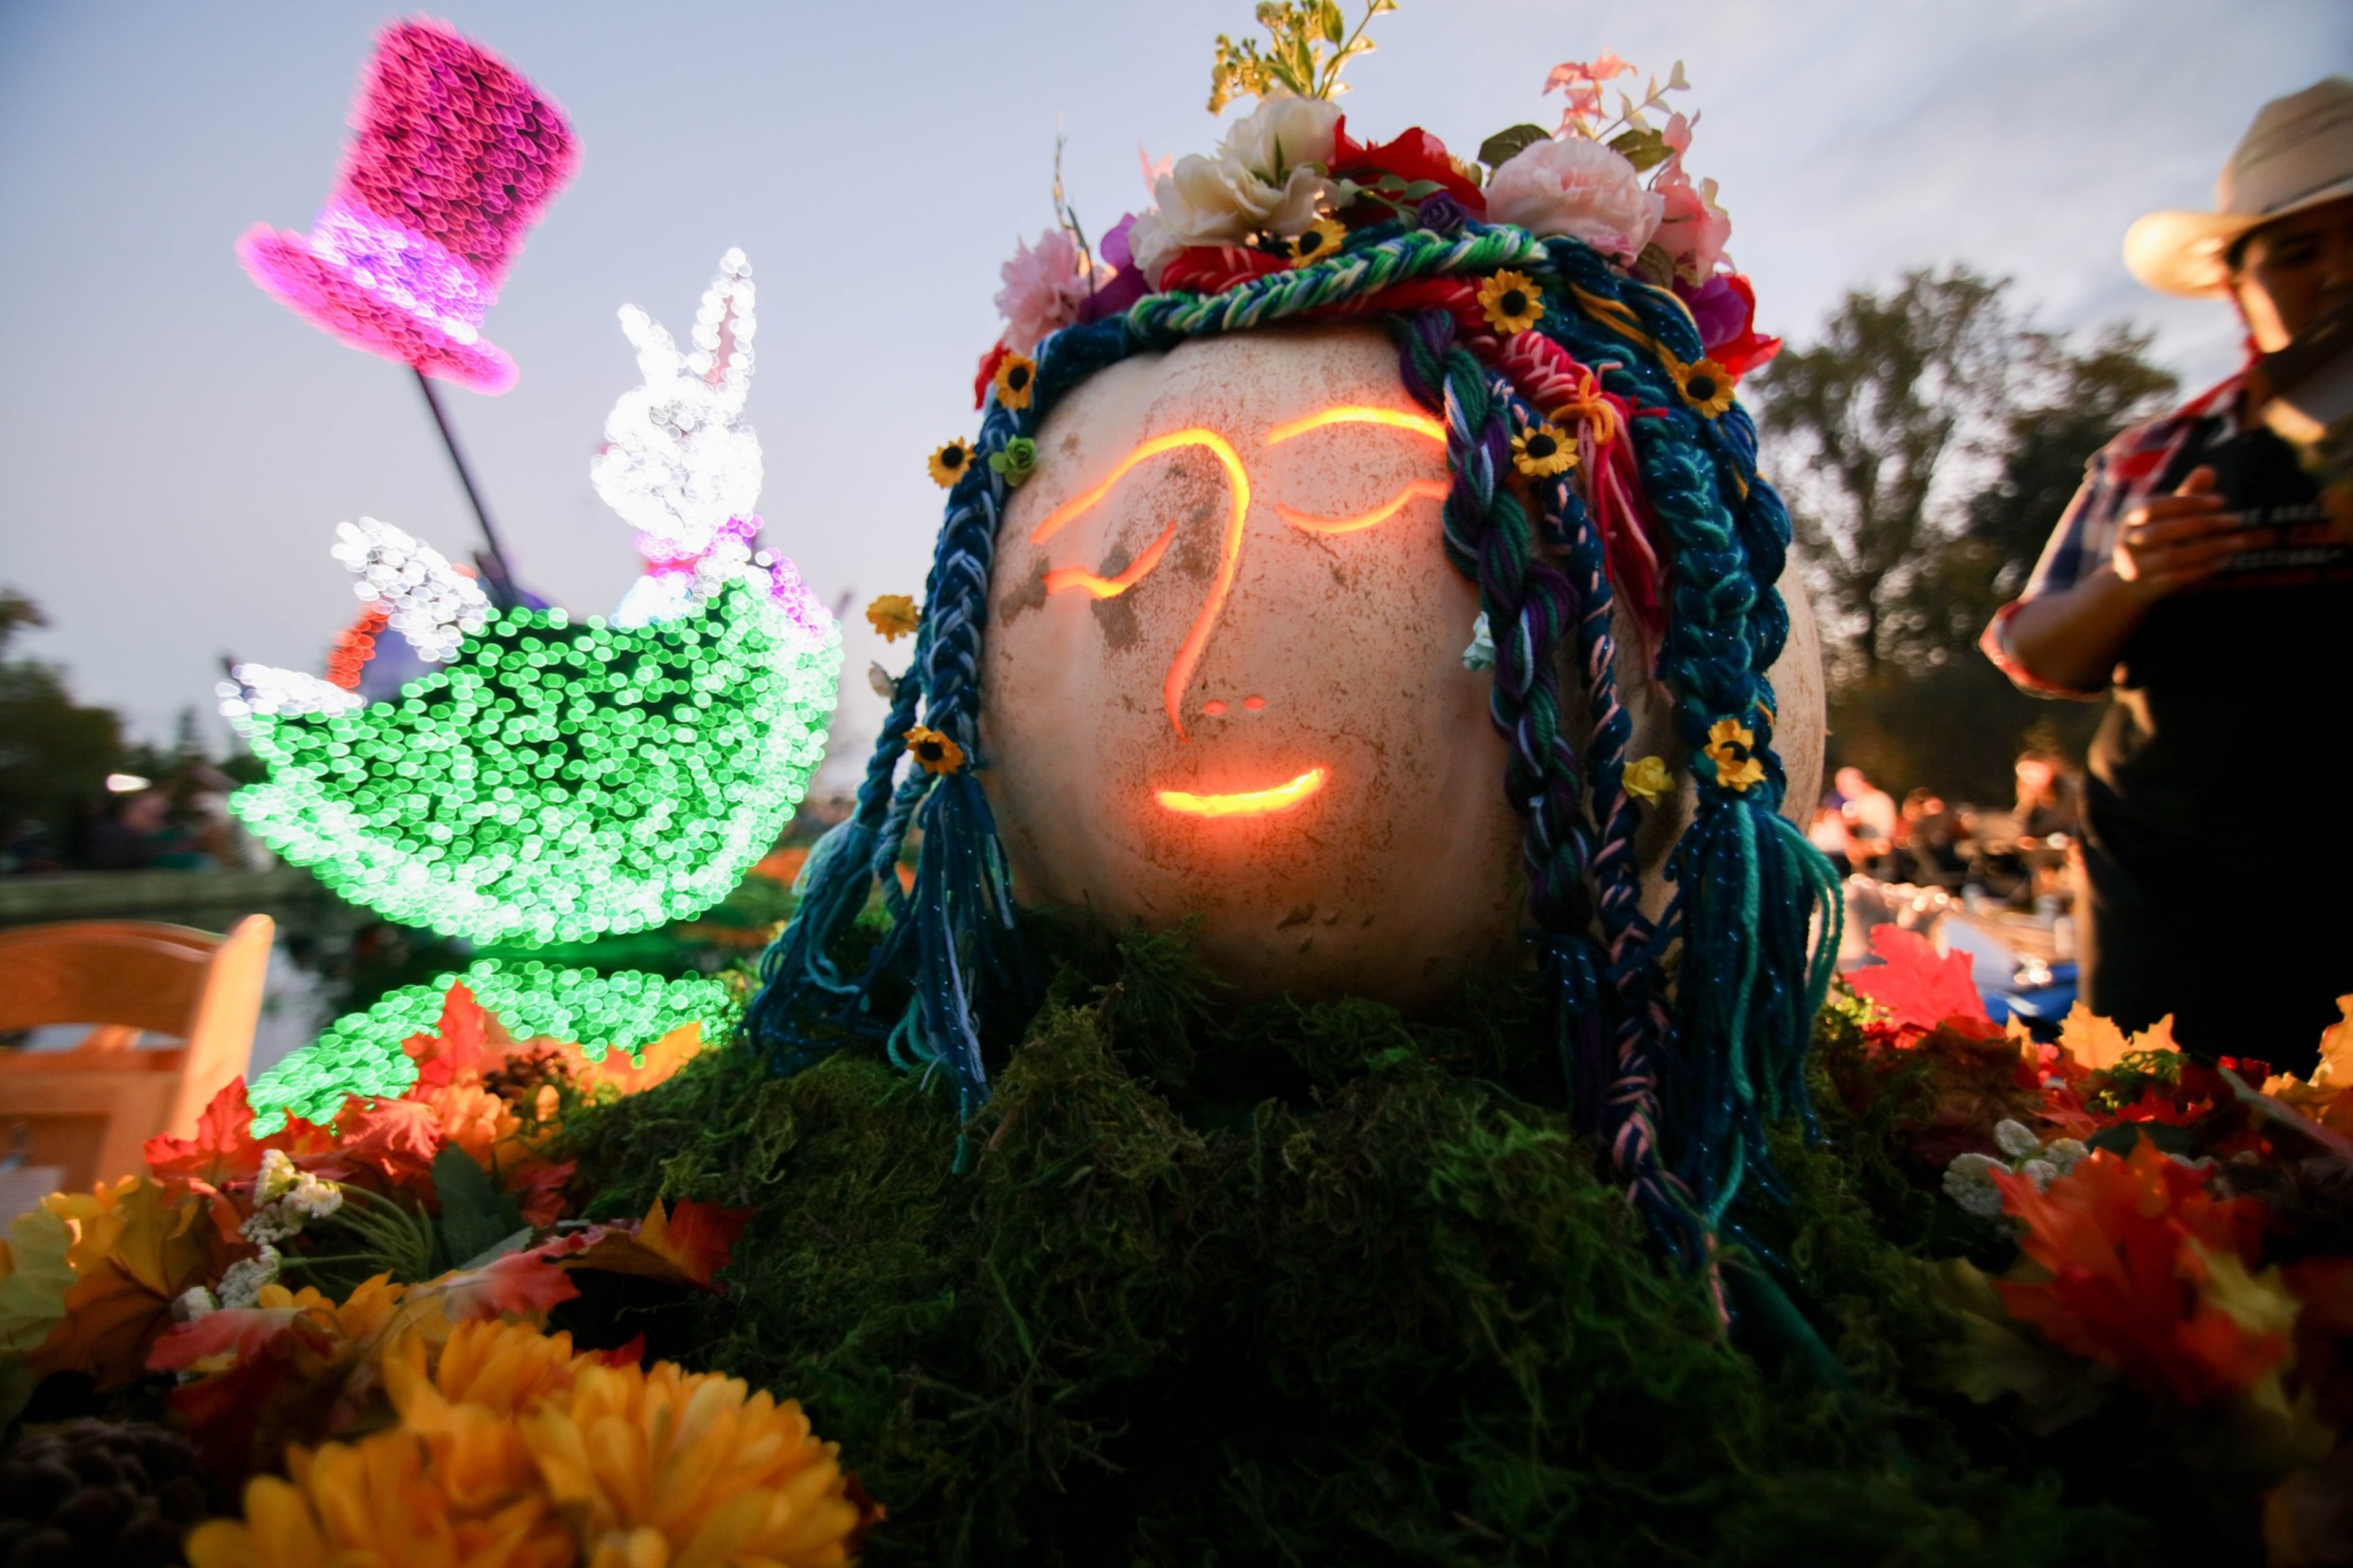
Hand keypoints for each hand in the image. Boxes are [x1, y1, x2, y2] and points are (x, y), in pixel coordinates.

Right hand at [2112, 466, 2242, 599]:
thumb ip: (2187, 495)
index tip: (2221, 501)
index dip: (2188, 502)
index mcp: (2130, 520)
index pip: (2156, 506)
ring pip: (2172, 557)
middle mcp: (2127, 543)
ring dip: (2209, 549)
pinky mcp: (2147, 588)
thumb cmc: (2156, 541)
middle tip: (2235, 519)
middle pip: (2163, 532)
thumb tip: (2208, 470)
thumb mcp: (2168, 516)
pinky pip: (2178, 578)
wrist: (2129, 582)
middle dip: (2202, 525)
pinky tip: (2225, 560)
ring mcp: (2134, 567)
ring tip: (2239, 542)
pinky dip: (2203, 569)